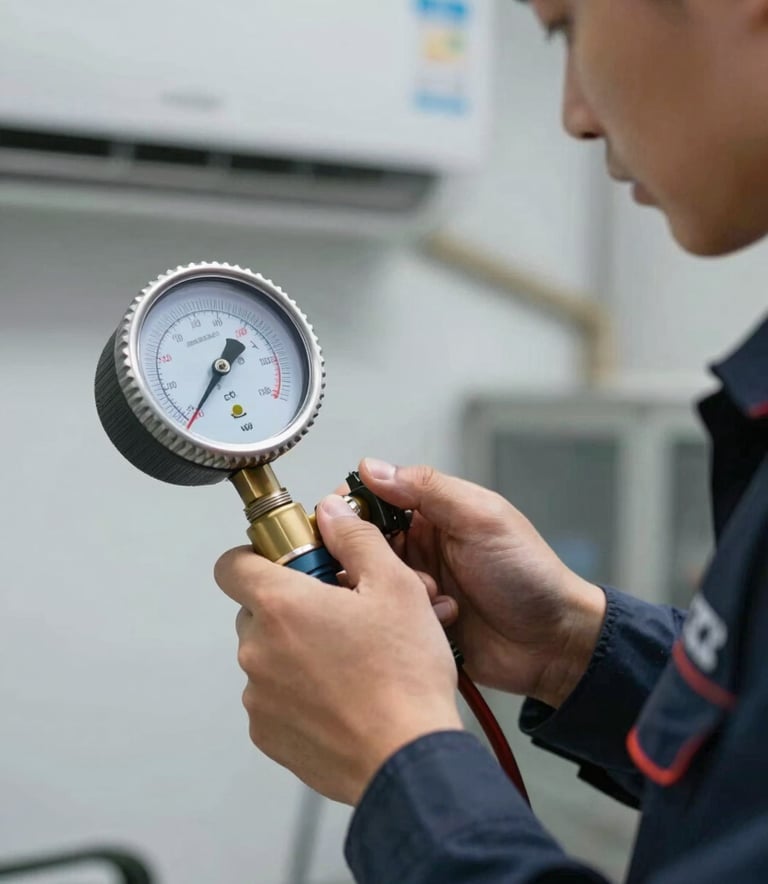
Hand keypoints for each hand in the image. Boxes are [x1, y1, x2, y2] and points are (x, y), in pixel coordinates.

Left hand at [214, 495, 462, 805]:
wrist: (407, 758)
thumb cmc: (404, 675)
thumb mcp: (395, 586)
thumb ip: (354, 538)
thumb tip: (330, 513)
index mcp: (280, 605)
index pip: (232, 564)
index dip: (257, 555)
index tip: (287, 562)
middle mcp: (257, 649)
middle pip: (256, 609)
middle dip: (292, 605)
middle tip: (340, 613)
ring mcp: (258, 696)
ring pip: (268, 653)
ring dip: (297, 649)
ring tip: (349, 660)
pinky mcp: (268, 734)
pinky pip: (274, 696)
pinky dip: (299, 690)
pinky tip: (342, 694)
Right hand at [356, 459, 606, 708]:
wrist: (553, 642)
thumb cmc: (529, 574)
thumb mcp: (481, 519)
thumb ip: (427, 489)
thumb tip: (373, 468)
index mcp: (432, 514)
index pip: (374, 499)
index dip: (350, 507)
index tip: (335, 518)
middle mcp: (418, 548)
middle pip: (362, 543)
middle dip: (370, 555)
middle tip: (389, 565)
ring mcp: (415, 587)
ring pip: (371, 582)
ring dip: (392, 588)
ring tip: (430, 593)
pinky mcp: (415, 624)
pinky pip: (386, 618)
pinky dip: (403, 619)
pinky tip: (439, 619)